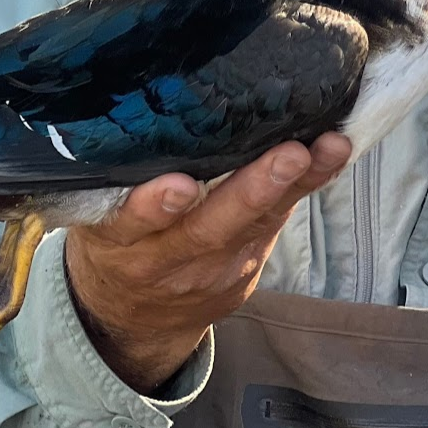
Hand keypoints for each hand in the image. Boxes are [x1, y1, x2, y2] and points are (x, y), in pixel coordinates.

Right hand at [64, 133, 351, 391]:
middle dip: (252, 191)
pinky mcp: (246, 268)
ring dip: (295, 186)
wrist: (132, 321)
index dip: (154, 208)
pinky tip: (331, 154)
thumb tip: (143, 106)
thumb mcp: (96, 219)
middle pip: (210, 229)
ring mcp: (212, 270)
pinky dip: (306, 189)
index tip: (179, 187)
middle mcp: (167, 260)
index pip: (131, 224)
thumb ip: (115, 182)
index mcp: (117, 243)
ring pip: (254, 226)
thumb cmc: (114, 241)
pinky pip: (274, 225)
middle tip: (288, 156)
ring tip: (327, 148)